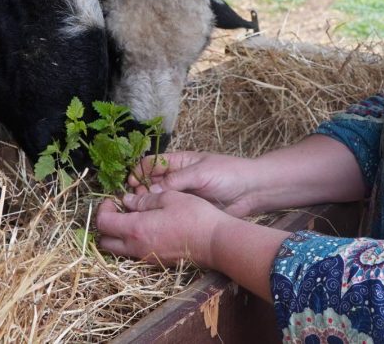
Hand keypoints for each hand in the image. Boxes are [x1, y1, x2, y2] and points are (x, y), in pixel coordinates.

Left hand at [96, 190, 229, 267]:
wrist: (214, 243)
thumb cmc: (194, 216)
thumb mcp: (169, 198)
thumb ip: (144, 200)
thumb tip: (127, 201)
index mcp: (135, 229)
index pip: (103, 223)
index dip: (103, 209)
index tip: (112, 199)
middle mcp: (136, 248)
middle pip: (105, 242)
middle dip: (106, 225)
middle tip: (118, 210)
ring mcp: (146, 258)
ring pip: (119, 251)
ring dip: (118, 235)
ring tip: (134, 219)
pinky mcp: (157, 263)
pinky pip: (135, 254)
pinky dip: (132, 242)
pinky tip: (149, 228)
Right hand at [127, 151, 262, 217]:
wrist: (251, 191)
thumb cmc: (228, 174)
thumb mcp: (201, 173)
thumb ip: (177, 180)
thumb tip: (151, 189)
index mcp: (179, 162)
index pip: (151, 163)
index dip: (139, 172)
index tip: (131, 184)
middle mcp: (177, 177)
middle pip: (150, 182)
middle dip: (139, 190)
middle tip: (135, 202)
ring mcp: (182, 194)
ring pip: (157, 198)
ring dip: (147, 204)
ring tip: (142, 213)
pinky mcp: (188, 208)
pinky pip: (169, 210)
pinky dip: (159, 215)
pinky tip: (154, 222)